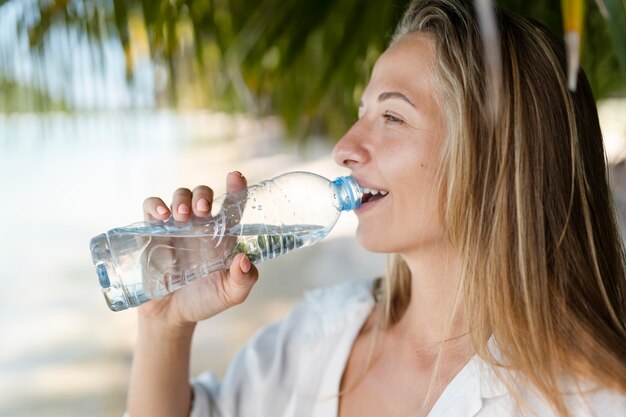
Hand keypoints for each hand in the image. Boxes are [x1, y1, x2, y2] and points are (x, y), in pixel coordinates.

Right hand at [137, 171, 258, 327]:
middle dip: (203, 194)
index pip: (233, 204)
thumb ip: (244, 279)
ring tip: (181, 216)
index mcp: (222, 234)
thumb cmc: (205, 300)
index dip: (236, 187)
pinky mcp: (152, 232)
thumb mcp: (231, 294)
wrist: (171, 315)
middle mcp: (200, 225)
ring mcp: (176, 226)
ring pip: (179, 196)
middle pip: (203, 194)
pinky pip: (151, 208)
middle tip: (203, 209)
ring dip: (181, 199)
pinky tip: (161, 215)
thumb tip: (243, 258)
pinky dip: (154, 204)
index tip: (236, 176)